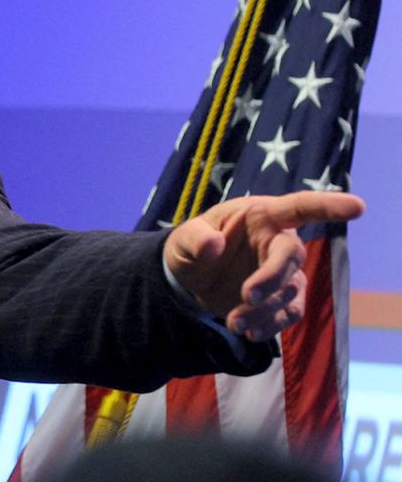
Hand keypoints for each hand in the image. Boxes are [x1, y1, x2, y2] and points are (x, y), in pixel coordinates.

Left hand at [164, 191, 364, 340]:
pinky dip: (272, 325)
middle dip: (273, 278)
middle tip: (248, 296)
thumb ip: (194, 239)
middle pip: (291, 257)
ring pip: (289, 291)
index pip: (299, 207)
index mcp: (261, 216)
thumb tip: (213, 243)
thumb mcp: (182, 241)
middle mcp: (278, 242)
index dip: (329, 206)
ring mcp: (284, 271)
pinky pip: (288, 313)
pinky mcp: (282, 298)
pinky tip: (250, 332)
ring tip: (234, 322)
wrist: (190, 280)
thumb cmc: (192, 248)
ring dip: (264, 310)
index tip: (357, 206)